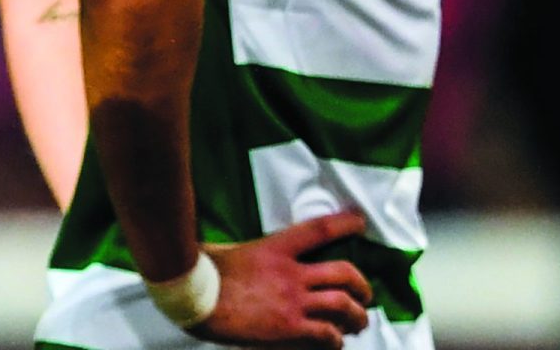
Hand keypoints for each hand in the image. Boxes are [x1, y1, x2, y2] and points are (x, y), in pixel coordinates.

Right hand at [190, 211, 372, 347]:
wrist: (194, 296)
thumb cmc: (204, 272)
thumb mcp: (227, 249)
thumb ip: (243, 252)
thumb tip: (234, 252)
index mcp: (275, 248)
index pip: (319, 230)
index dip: (344, 222)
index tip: (359, 221)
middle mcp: (291, 273)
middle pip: (343, 273)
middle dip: (362, 285)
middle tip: (365, 294)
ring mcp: (292, 301)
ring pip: (343, 305)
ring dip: (357, 316)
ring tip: (359, 323)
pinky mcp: (289, 328)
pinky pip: (326, 334)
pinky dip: (336, 340)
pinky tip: (334, 343)